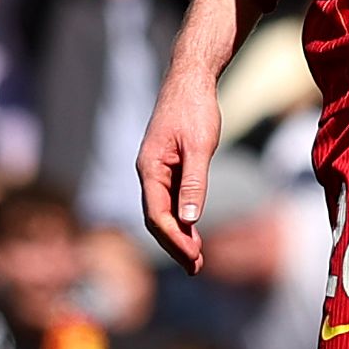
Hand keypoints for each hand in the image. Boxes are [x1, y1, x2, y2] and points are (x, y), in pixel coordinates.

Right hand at [134, 67, 223, 272]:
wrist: (190, 80)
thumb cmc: (195, 109)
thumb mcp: (200, 146)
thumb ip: (195, 182)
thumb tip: (189, 218)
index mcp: (150, 169)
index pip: (157, 214)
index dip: (174, 239)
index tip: (193, 257)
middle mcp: (148, 172)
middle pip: (156, 218)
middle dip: (175, 244)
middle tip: (195, 268)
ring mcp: (156, 170)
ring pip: (163, 211)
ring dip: (178, 235)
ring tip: (196, 258)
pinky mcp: (167, 166)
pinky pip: (170, 198)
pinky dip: (182, 217)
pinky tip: (194, 231)